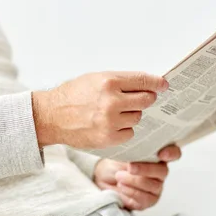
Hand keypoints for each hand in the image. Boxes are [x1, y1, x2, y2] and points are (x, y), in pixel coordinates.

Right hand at [32, 72, 167, 148]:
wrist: (51, 116)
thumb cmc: (72, 95)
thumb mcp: (95, 78)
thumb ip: (120, 81)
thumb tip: (145, 84)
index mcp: (109, 81)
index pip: (143, 81)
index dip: (157, 83)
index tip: (164, 85)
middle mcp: (112, 101)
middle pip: (146, 100)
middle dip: (145, 99)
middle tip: (138, 99)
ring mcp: (110, 121)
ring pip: (137, 117)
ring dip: (131, 115)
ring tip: (114, 113)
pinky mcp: (108, 138)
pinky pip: (129, 133)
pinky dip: (124, 129)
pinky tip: (111, 125)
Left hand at [92, 145, 181, 210]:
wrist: (104, 177)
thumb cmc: (116, 162)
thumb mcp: (122, 152)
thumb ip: (132, 149)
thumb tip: (133, 145)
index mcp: (157, 155)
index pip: (173, 153)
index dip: (171, 153)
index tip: (161, 154)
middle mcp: (159, 171)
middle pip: (163, 171)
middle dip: (146, 169)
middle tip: (130, 167)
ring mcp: (156, 186)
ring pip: (154, 186)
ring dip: (134, 181)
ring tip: (119, 177)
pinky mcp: (148, 200)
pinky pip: (146, 199)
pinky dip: (132, 192)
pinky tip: (122, 187)